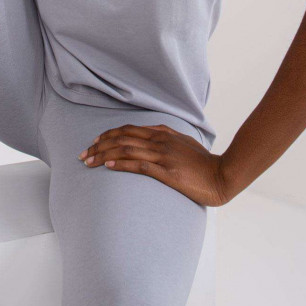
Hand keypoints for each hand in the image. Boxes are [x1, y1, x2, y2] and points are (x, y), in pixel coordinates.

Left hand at [78, 123, 230, 206]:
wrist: (223, 175)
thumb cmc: (204, 163)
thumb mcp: (184, 143)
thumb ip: (167, 139)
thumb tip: (151, 137)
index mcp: (163, 133)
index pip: (128, 130)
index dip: (108, 135)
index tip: (93, 142)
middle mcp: (160, 141)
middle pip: (122, 138)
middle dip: (98, 145)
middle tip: (82, 154)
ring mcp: (163, 156)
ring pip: (126, 150)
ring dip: (103, 154)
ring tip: (88, 161)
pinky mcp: (167, 173)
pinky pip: (139, 165)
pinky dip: (121, 164)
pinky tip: (108, 165)